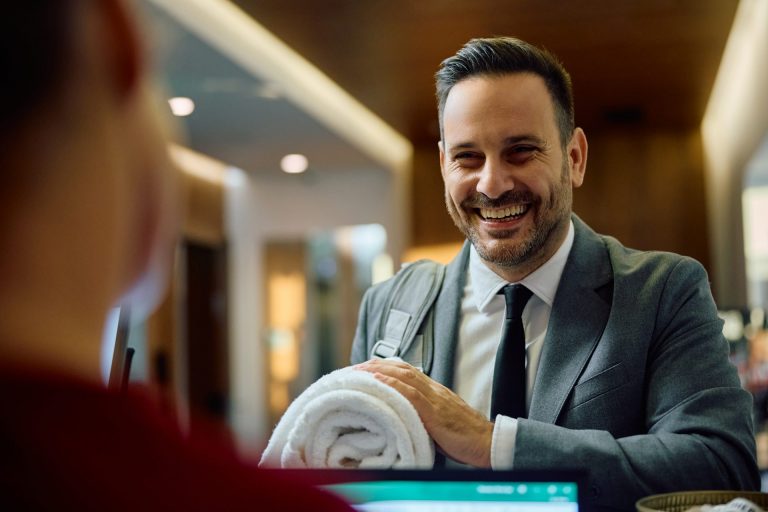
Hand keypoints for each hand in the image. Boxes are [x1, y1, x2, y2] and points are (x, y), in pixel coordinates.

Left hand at [355, 358, 492, 467]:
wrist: (487, 442)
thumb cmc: (464, 436)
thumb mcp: (439, 420)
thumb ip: (422, 413)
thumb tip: (401, 416)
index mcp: (433, 390)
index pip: (405, 371)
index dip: (383, 367)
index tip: (363, 370)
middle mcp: (432, 389)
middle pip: (399, 368)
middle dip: (373, 365)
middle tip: (351, 369)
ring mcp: (435, 398)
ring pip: (403, 376)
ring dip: (377, 372)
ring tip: (356, 372)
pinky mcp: (436, 412)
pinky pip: (412, 394)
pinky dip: (392, 385)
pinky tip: (377, 381)